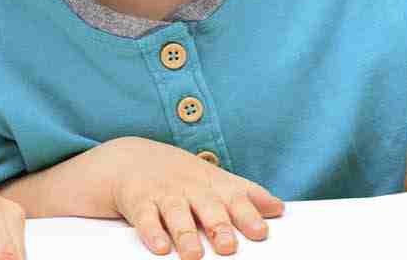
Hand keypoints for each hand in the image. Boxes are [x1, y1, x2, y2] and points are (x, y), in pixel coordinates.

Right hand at [91, 137, 282, 259]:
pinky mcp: (138, 201)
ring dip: (186, 234)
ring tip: (194, 255)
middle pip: (208, 206)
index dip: (248, 215)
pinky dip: (152, 233)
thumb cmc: (179, 175)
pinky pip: (145, 218)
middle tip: (228, 246)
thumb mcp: (214, 179)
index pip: (235, 197)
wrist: (128, 158)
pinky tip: (160, 247)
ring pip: (177, 213)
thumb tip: (278, 208)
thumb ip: (245, 194)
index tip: (260, 232)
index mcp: (213, 183)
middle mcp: (190, 187)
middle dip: (218, 226)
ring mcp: (164, 193)